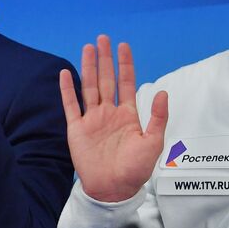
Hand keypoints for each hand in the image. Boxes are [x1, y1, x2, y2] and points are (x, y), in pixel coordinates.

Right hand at [59, 35, 168, 202]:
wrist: (113, 189)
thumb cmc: (135, 169)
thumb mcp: (153, 142)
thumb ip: (157, 117)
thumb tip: (162, 93)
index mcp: (128, 116)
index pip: (126, 84)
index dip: (125, 65)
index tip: (124, 46)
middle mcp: (109, 114)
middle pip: (106, 80)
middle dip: (105, 59)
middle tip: (103, 38)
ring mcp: (92, 120)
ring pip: (89, 87)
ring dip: (88, 67)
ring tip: (88, 48)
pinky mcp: (77, 129)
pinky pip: (71, 105)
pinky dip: (67, 89)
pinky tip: (66, 73)